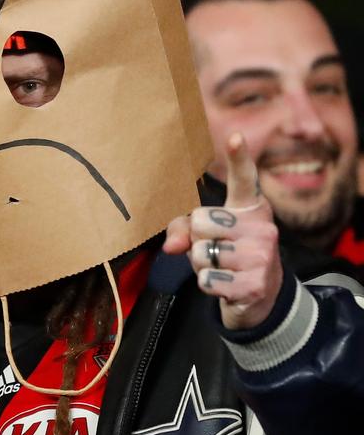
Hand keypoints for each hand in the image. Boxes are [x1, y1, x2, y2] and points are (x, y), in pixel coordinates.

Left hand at [163, 132, 282, 329]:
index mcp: (251, 208)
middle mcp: (263, 227)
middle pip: (200, 222)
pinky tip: (226, 285)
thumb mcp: (207, 236)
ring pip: (200, 253)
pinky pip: (206, 279)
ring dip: (200, 265)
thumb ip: (183, 229)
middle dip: (197, 239)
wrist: (261, 297)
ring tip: (222, 268)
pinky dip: (207, 284)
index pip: (244, 179)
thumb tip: (172, 246)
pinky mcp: (254, 284)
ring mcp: (261, 256)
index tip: (235, 137)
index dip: (238, 158)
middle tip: (216, 249)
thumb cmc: (229, 254)